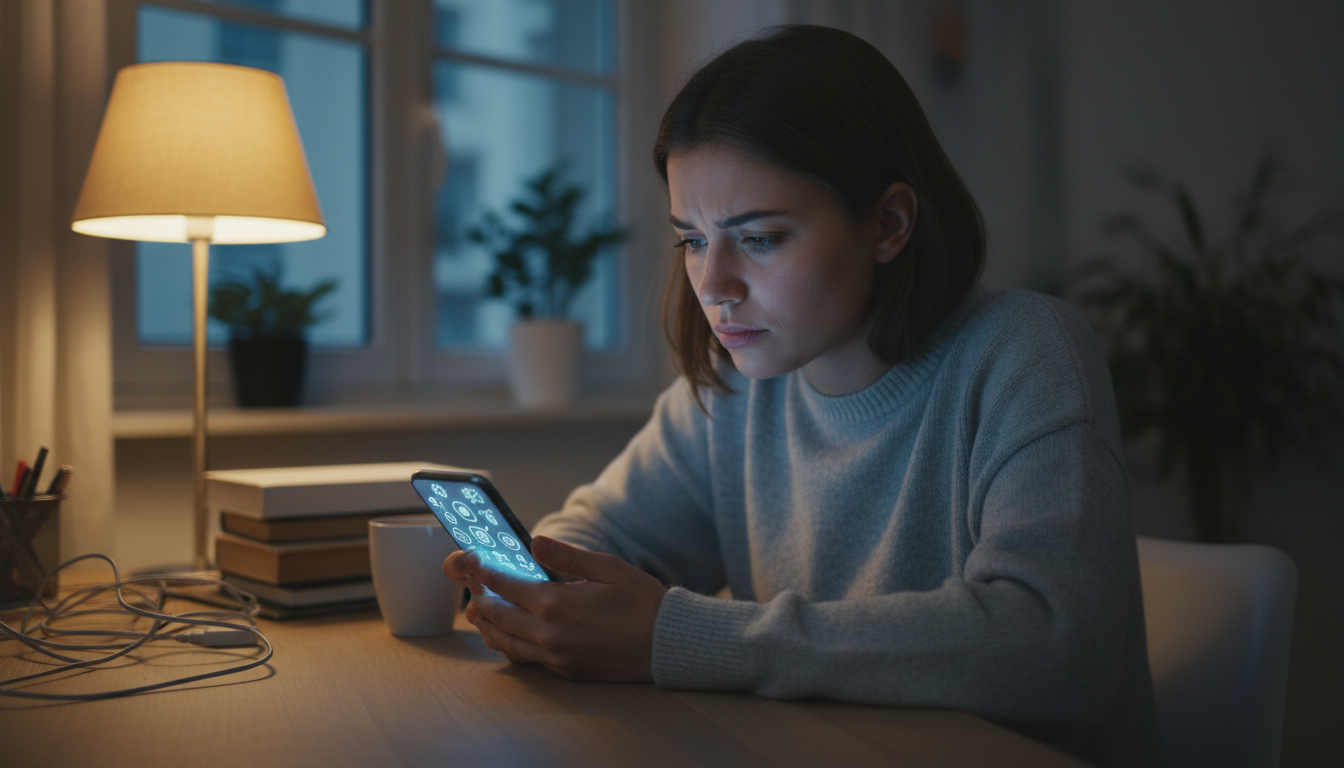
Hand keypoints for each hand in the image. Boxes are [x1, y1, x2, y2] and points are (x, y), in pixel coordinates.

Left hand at [443, 536, 666, 681]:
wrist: (665, 645)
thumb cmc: (641, 602)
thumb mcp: (608, 568)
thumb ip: (567, 556)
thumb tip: (534, 541)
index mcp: (556, 603)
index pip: (507, 586)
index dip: (486, 574)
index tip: (473, 564)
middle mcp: (549, 633)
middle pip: (499, 617)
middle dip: (480, 601)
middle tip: (470, 590)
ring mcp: (555, 656)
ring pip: (507, 643)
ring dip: (489, 628)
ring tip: (479, 616)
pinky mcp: (564, 670)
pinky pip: (526, 659)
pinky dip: (509, 646)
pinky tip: (508, 638)